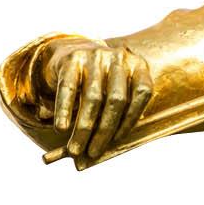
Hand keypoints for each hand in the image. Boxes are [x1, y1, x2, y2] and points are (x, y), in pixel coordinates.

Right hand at [38, 38, 152, 158]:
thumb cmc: (101, 82)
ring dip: (84, 127)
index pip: (141, 94)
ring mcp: (95, 56)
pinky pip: (69, 88)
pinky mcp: (72, 58)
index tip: (117, 140)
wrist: (71, 52)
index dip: (131, 119)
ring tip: (75, 148)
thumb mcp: (116, 89)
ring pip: (92, 97)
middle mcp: (119, 58)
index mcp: (138, 65)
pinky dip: (65, 110)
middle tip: (93, 152)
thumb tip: (108, 148)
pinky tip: (62, 128)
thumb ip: (119, 113)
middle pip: (116, 99)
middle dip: (104, 130)